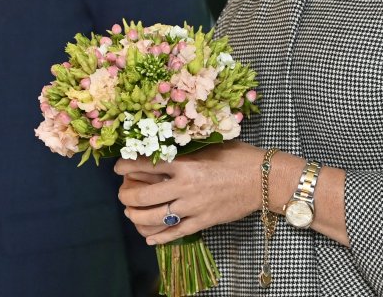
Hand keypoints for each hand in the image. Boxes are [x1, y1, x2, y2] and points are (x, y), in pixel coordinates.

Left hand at [115, 140, 264, 243]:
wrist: (263, 179)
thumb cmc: (239, 157)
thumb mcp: (210, 145)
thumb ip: (186, 149)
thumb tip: (164, 148)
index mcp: (186, 164)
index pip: (146, 165)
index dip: (127, 166)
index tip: (118, 167)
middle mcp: (185, 186)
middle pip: (143, 196)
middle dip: (126, 196)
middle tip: (122, 193)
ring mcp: (193, 207)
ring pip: (154, 218)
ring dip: (136, 216)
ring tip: (131, 213)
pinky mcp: (202, 222)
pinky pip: (175, 233)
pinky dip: (159, 237)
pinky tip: (149, 237)